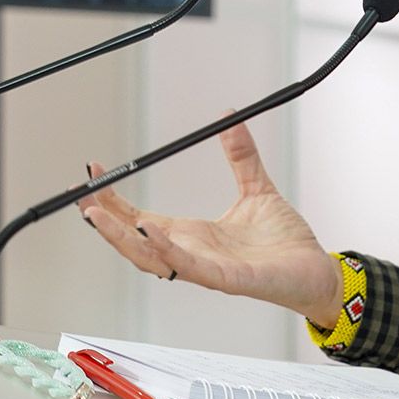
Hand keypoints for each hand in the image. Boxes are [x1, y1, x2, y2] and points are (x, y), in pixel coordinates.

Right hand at [78, 122, 343, 327]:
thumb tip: (229, 119)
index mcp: (193, 236)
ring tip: (97, 214)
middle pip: (134, 241)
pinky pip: (187, 266)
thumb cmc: (285, 243)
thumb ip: (241, 156)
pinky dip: (164, 249)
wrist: (317, 272)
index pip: (140, 219)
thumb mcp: (257, 189)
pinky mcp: (227, 279)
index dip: (115, 200)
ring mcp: (206, 269)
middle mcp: (192, 255)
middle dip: (104, 220)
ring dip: (121, 237)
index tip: (94, 174)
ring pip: (150, 258)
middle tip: (81, 194)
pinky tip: (149, 229)